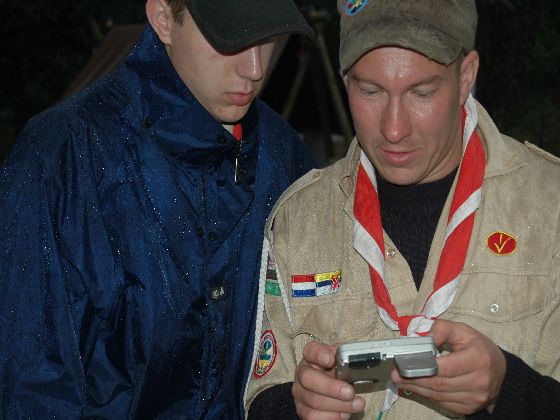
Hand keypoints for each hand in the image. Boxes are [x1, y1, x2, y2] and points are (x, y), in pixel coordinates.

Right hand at [292, 341, 365, 418]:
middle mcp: (301, 373)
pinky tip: (345, 414)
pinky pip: (313, 417)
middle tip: (350, 392)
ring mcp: (300, 393)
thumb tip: (356, 360)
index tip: (330, 359)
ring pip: (313, 401)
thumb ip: (345, 356)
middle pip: (308, 379)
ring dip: (338, 405)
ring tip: (356, 405)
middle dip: (331, 387)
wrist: (331, 388)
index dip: (319, 354)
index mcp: (311, 357)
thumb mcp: (341, 359)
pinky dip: (332, 417)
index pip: (310, 350)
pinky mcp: (302, 411)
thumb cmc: (337, 371)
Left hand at [390, 320, 505, 414]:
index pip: (446, 367)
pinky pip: (443, 403)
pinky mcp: (470, 407)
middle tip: (396, 374)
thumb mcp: (463, 331)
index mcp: (477, 358)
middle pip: (439, 383)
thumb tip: (424, 337)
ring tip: (400, 381)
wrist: (501, 372)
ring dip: (417, 389)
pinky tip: (417, 388)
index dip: (422, 366)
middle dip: (413, 379)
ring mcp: (475, 397)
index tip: (404, 363)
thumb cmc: (479, 348)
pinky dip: (428, 396)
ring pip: (439, 396)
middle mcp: (479, 381)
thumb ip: (442, 329)